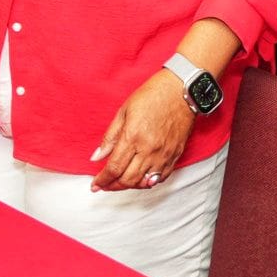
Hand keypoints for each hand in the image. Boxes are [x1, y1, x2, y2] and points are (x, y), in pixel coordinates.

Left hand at [90, 70, 194, 191]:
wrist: (181, 90)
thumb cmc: (152, 95)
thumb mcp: (124, 111)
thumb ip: (110, 137)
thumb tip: (96, 157)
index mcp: (133, 136)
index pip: (114, 168)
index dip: (102, 180)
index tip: (95, 185)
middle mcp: (148, 149)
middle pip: (128, 180)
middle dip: (112, 186)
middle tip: (105, 185)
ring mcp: (163, 155)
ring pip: (143, 183)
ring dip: (129, 186)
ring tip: (120, 182)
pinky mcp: (175, 156)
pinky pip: (160, 178)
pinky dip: (148, 183)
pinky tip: (140, 179)